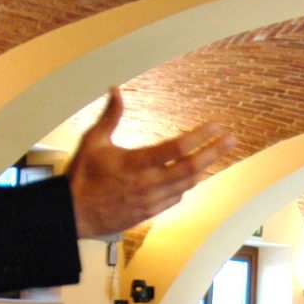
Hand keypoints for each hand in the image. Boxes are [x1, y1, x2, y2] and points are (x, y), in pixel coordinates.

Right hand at [67, 86, 235, 237]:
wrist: (73, 214)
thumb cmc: (82, 176)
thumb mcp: (93, 141)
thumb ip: (110, 116)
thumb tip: (115, 89)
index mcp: (137, 162)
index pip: (177, 148)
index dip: (200, 136)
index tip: (215, 126)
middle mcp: (149, 182)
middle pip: (192, 167)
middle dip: (214, 152)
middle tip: (230, 139)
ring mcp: (151, 200)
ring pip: (188, 184)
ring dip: (204, 168)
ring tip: (216, 154)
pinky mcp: (150, 212)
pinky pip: (177, 198)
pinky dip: (187, 185)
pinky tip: (192, 176)